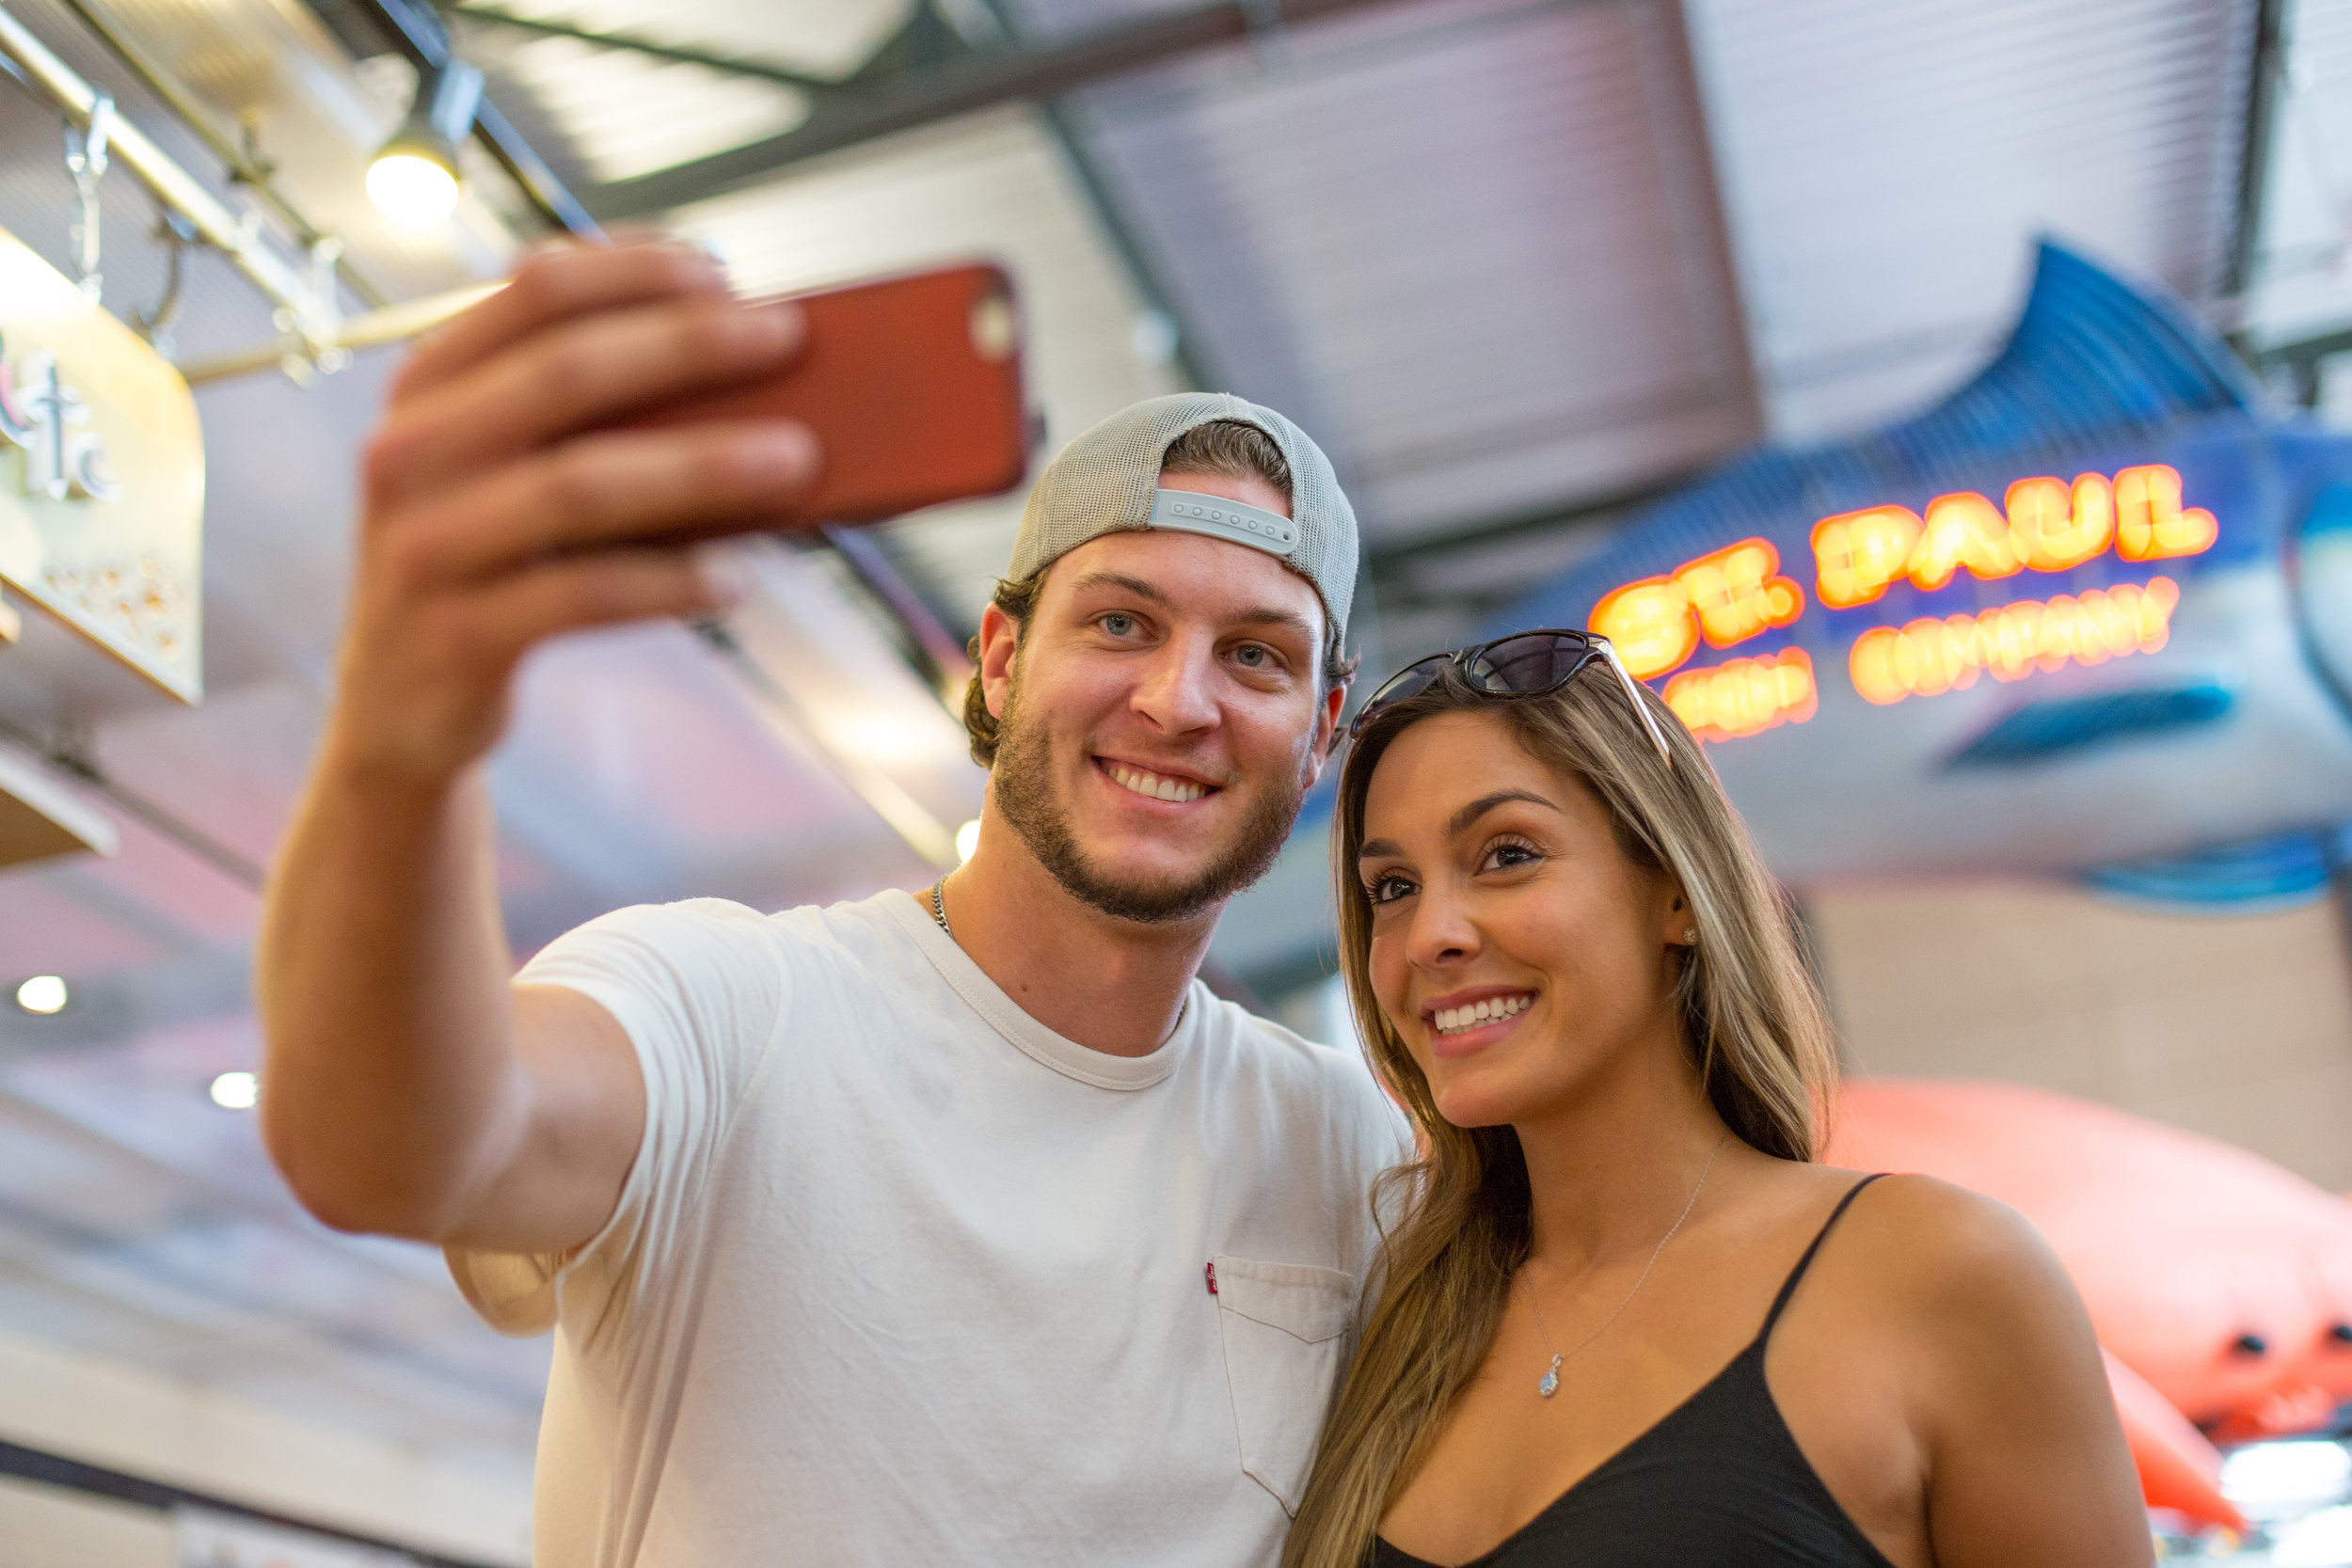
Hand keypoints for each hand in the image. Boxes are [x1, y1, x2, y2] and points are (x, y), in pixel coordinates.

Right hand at [328, 240, 819, 787]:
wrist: (400, 705)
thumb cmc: (492, 563)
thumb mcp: (510, 469)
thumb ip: (588, 412)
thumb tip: (741, 361)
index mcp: (428, 384)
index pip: (533, 292)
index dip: (634, 270)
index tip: (725, 270)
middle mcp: (411, 450)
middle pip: (564, 374)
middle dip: (688, 345)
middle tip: (788, 337)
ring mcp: (426, 544)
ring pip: (580, 486)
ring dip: (702, 465)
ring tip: (797, 458)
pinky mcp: (456, 634)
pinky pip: (584, 595)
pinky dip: (671, 583)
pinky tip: (736, 581)